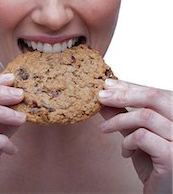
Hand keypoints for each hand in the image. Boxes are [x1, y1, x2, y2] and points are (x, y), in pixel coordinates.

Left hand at [98, 79, 172, 193]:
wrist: (163, 193)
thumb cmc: (154, 164)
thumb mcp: (136, 135)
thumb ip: (123, 117)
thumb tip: (104, 98)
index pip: (156, 92)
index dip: (131, 86)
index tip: (109, 84)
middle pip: (154, 96)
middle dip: (123, 94)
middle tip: (101, 96)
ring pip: (146, 116)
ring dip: (118, 120)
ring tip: (105, 129)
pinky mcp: (172, 156)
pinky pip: (143, 137)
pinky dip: (128, 141)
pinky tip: (125, 151)